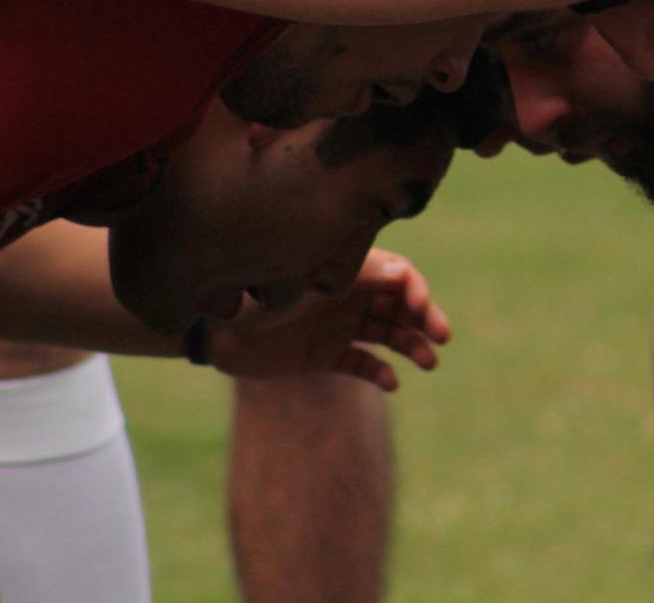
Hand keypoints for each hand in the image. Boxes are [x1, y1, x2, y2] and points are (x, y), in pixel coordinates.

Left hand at [205, 250, 451, 390]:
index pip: (396, 274)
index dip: (415, 289)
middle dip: (424, 317)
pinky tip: (390, 382)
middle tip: (441, 336)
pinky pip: (362, 363)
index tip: (421, 307)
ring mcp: (337, 326)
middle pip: (399, 304)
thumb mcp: (304, 282)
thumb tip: (404, 273)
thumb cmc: (254, 296)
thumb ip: (353, 276)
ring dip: (410, 345)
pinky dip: (379, 372)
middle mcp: (347, 295)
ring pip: (387, 334)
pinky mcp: (324, 356)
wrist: (212, 329)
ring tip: (428, 362)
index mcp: (345, 270)